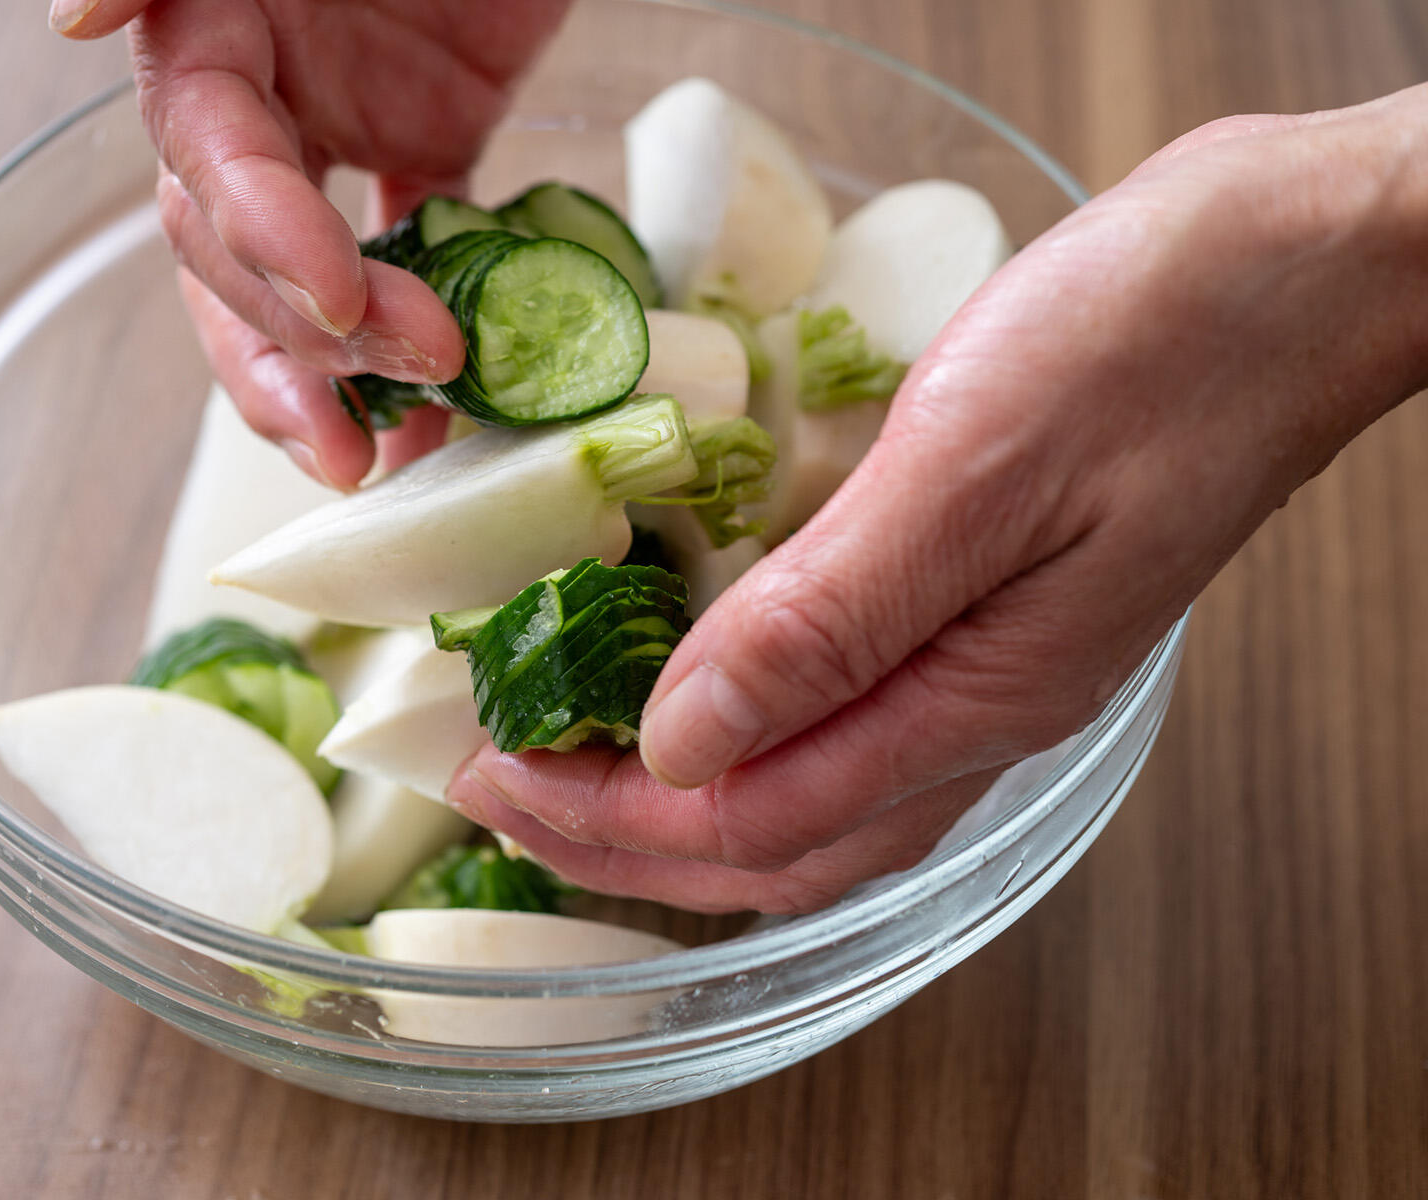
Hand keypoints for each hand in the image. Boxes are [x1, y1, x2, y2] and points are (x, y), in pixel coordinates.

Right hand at [54, 0, 572, 486]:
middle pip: (233, 251)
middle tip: (374, 414)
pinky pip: (410, 258)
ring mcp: (339, 126)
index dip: (258, 234)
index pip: (205, 154)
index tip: (342, 295)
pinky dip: (417, 338)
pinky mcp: (426, 144)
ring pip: (299, 284)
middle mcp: (262, 90)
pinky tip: (441, 415)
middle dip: (295, 339)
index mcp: (213, 29)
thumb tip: (73, 20)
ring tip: (386, 456)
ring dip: (332, 378)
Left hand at [446, 86, 1427, 912]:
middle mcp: (980, 713)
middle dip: (620, 833)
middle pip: (772, 839)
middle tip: (495, 784)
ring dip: (673, 792)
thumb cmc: (1162, 342)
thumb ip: (829, 620)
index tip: (495, 768)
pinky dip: (743, 720)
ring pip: (807, 791)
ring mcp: (988, 666)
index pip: (756, 820)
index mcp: (979, 701)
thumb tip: (680, 740)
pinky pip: (842, 711)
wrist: (1300, 263)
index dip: (610, 816)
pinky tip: (688, 680)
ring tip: (564, 754)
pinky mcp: (984, 603)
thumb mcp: (975, 467)